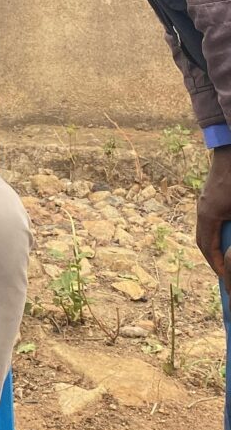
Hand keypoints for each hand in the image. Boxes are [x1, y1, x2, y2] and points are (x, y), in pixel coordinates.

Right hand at [196, 147, 230, 290]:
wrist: (230, 152)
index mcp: (209, 215)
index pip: (208, 248)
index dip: (216, 264)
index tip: (225, 277)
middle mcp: (202, 211)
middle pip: (201, 242)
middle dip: (211, 259)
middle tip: (222, 273)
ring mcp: (204, 203)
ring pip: (203, 231)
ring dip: (211, 246)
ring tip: (222, 258)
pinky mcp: (209, 198)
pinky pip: (208, 222)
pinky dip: (214, 235)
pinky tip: (225, 237)